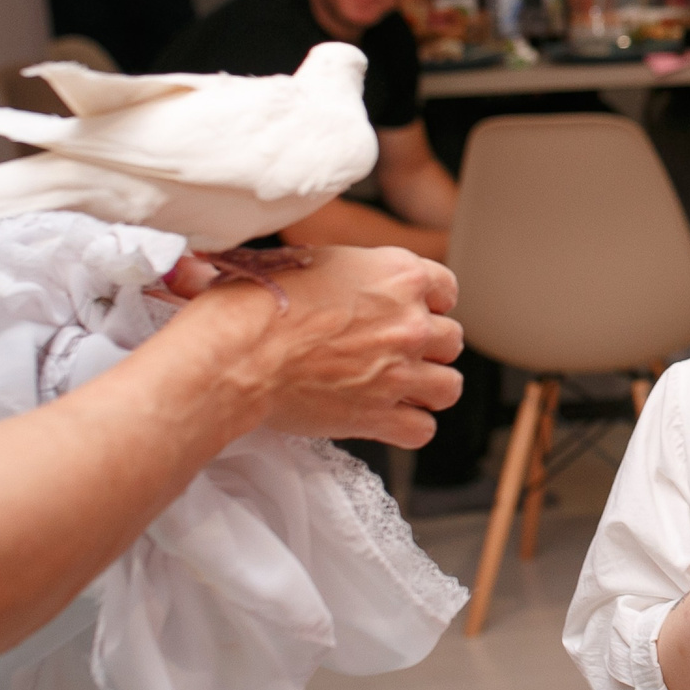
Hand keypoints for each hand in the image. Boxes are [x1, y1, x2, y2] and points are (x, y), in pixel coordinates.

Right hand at [183, 245, 464, 445]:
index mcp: (397, 275)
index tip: (415, 311)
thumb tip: (335, 278)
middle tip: (397, 352)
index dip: (431, 302)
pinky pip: (422, 429)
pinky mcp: (380, 415)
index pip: (446, 287)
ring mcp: (399, 371)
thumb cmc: (257, 301)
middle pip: (451, 339)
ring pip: (449, 385)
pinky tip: (389, 419)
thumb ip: (347, 272)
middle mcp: (409, 322)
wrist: (238, 351)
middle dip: (428, 347)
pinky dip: (409, 427)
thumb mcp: (308, 260)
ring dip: (429, 388)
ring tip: (402, 388)